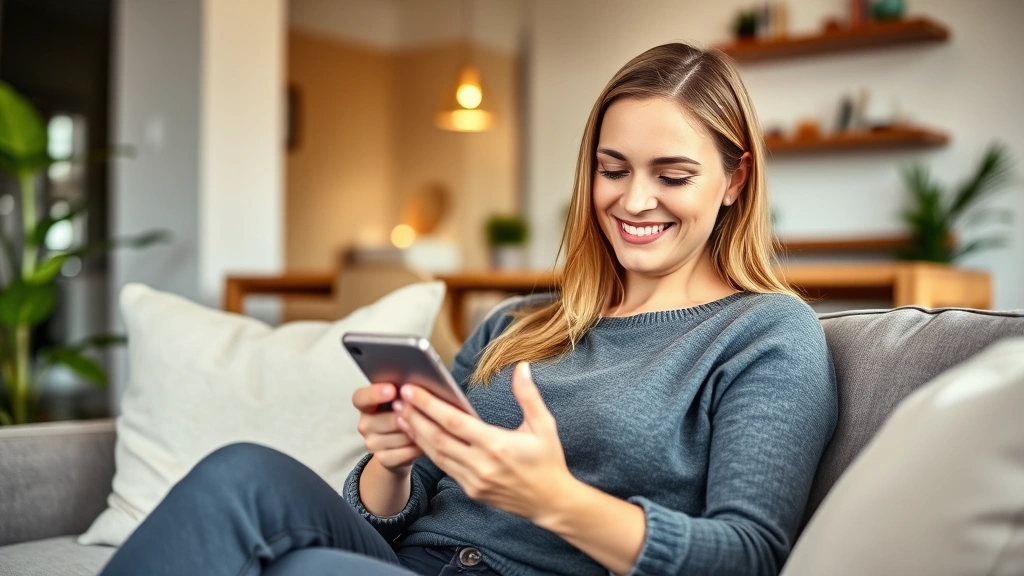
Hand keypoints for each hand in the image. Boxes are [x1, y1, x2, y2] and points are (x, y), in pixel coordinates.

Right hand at [352, 383, 423, 474]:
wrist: (400, 446)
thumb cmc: (402, 414)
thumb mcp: (401, 400)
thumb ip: (403, 393)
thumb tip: (415, 390)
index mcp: (365, 404)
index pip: (360, 398)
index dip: (375, 394)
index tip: (392, 390)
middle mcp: (364, 424)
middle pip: (390, 419)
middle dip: (410, 417)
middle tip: (423, 412)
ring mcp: (371, 443)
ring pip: (401, 436)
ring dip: (416, 432)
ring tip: (426, 427)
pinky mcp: (382, 459)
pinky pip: (405, 452)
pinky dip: (417, 447)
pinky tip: (423, 442)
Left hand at [395, 362, 576, 522]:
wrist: (551, 503)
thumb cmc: (548, 461)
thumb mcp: (544, 426)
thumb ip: (529, 396)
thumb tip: (521, 367)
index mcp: (497, 445)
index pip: (454, 422)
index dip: (429, 405)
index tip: (411, 390)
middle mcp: (481, 465)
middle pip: (437, 438)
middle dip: (414, 417)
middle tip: (397, 399)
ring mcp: (473, 481)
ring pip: (436, 455)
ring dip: (416, 434)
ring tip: (402, 415)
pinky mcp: (470, 491)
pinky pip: (444, 468)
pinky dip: (429, 451)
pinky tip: (421, 437)